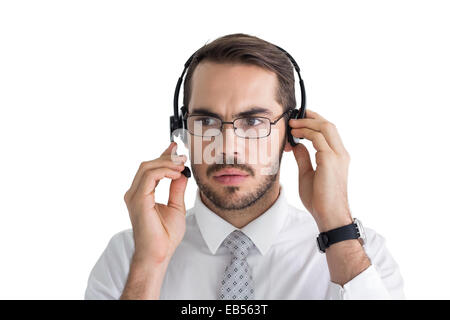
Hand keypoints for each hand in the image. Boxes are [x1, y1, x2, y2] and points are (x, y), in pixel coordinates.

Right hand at [124, 142, 188, 263]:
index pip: (151, 169)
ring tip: (182, 165)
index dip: (163, 156)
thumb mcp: (176, 206)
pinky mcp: (138, 200)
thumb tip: (182, 173)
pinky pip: (149, 177)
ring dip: (166, 163)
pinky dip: (163, 171)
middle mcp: (134, 193)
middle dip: (166, 157)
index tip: (176, 149)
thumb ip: (177, 188)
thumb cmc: (165, 236)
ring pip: (147, 168)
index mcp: (142, 194)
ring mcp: (134, 196)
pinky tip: (176, 174)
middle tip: (183, 157)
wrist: (159, 253)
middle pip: (148, 165)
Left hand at [288, 109, 352, 231]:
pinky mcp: (330, 160)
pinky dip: (306, 133)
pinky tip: (295, 135)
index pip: (329, 131)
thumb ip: (304, 158)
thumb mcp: (307, 174)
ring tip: (292, 124)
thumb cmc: (319, 199)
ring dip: (307, 123)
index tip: (301, 117)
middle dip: (311, 117)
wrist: (328, 215)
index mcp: (338, 156)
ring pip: (325, 128)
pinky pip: (318, 139)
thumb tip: (296, 145)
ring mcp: (338, 156)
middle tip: (295, 115)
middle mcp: (341, 154)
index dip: (316, 121)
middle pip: (328, 125)